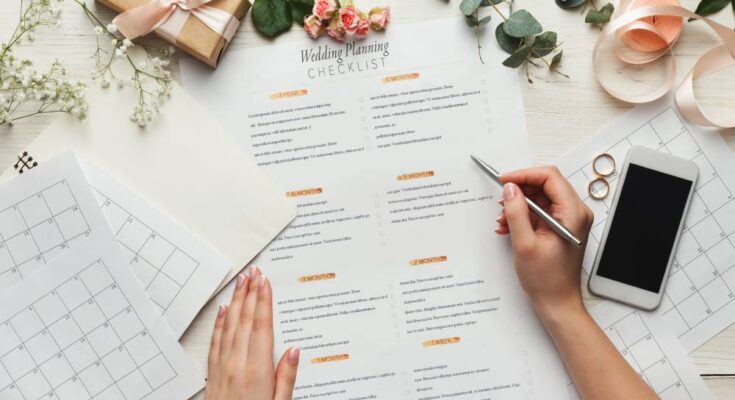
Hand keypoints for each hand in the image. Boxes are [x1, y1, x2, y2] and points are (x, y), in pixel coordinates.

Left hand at [205, 267, 299, 399]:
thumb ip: (287, 378)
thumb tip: (295, 350)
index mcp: (257, 370)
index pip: (262, 326)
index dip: (263, 301)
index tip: (265, 282)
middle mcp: (237, 364)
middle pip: (245, 320)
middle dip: (250, 293)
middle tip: (254, 271)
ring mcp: (222, 367)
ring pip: (229, 325)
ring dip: (236, 301)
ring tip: (241, 282)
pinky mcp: (213, 373)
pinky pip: (216, 340)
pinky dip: (220, 322)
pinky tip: (223, 310)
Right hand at [496, 166, 593, 319]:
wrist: (557, 302)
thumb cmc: (547, 280)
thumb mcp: (525, 243)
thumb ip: (516, 212)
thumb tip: (510, 189)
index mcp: (573, 213)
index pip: (549, 177)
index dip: (524, 175)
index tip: (504, 181)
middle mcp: (575, 212)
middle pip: (544, 185)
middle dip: (519, 191)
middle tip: (501, 201)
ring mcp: (568, 219)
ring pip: (540, 197)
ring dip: (518, 205)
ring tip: (503, 220)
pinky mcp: (560, 226)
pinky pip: (540, 211)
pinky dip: (522, 215)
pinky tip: (509, 227)